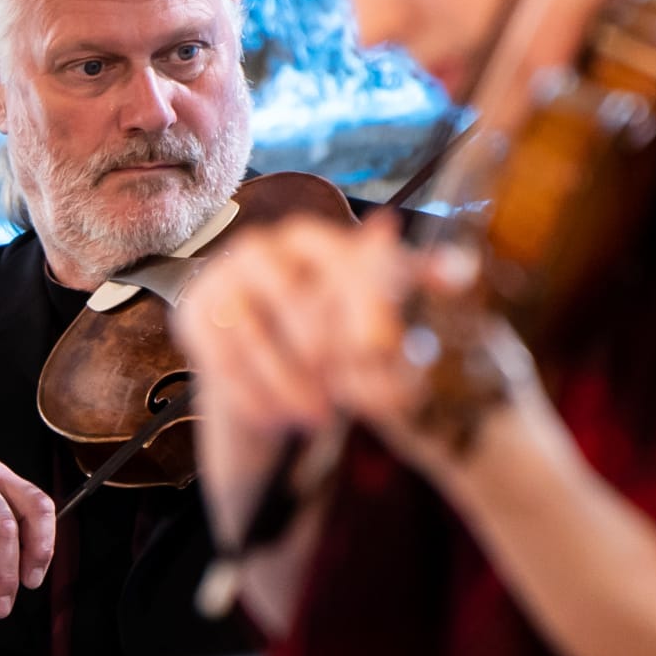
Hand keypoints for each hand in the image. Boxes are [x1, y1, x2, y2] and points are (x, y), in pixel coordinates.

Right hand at [174, 214, 539, 484]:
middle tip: (344, 396)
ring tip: (318, 416)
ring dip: (288, 382)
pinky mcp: (194, 317)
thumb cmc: (333, 333)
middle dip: (321, 353)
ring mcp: (220, 280)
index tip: (381, 346)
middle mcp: (259, 249)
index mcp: (308, 238)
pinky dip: (254, 393)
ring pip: (254, 334)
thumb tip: (462, 270)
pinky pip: (221, 358)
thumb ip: (421, 284)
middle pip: (291, 297)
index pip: (335, 260)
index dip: (361, 301)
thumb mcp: (382, 308)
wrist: (268, 367)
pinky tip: (280, 417)